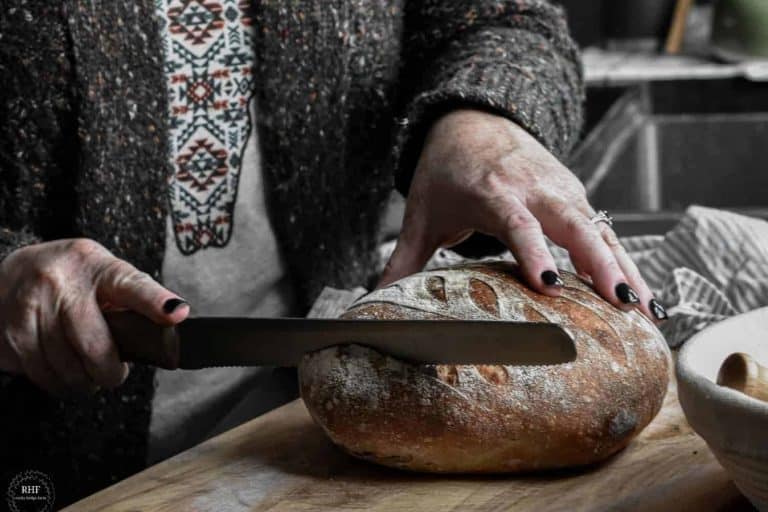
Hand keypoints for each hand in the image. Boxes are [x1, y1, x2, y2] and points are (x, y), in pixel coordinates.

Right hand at [0, 238, 188, 393]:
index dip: (155, 302)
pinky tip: (57, 366)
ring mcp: (31, 305)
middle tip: (112, 373)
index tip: (175, 313)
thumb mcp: (105, 274)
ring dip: (80, 381)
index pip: (131, 286)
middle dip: (109, 372)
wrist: (12, 271)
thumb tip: (171, 322)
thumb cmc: (73, 279)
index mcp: (99, 267)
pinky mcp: (9, 331)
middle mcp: (62, 282)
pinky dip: (54, 380)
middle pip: (95, 346)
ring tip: (84, 371)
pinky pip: (40, 374)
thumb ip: (134, 297)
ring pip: (66, 369)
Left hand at [380, 109, 663, 321]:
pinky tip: (641, 296)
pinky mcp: (576, 196)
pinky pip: (604, 230)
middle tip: (622, 304)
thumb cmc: (447, 170)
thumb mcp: (422, 214)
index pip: (518, 224)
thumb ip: (402, 261)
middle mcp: (536, 188)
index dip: (535, 252)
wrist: (475, 120)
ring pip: (600, 229)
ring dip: (625, 267)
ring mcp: (562, 190)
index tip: (549, 284)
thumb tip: (372, 304)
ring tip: (648, 312)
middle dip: (601, 263)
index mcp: (494, 191)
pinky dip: (625, 259)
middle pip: (575, 224)